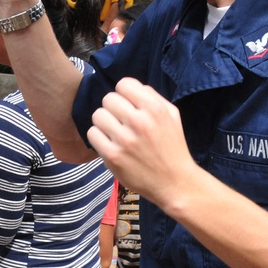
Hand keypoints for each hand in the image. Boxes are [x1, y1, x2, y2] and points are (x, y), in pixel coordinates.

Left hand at [87, 77, 193, 209]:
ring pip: (98, 115)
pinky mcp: (113, 156)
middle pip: (108, 99)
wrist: (175, 182)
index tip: (128, 105)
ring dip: (104, 123)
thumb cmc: (172, 147)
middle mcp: (139, 122)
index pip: (124, 84)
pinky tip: (109, 143)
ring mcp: (125, 139)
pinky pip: (92, 134)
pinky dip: (98, 137)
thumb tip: (133, 87)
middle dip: (113, 108)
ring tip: (114, 132)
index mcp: (154, 109)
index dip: (124, 94)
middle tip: (121, 121)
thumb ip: (153, 97)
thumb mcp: (172, 116)